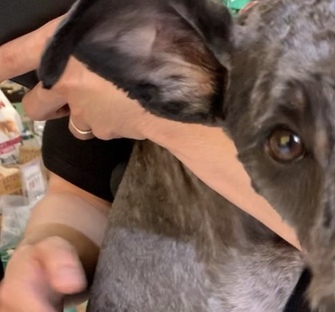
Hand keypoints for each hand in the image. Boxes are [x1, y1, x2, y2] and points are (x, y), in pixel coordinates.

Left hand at [0, 16, 151, 139]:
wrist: (176, 78)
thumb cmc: (146, 34)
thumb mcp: (107, 16)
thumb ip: (86, 28)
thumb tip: (82, 32)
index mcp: (56, 48)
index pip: (11, 58)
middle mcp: (64, 84)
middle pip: (36, 105)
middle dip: (47, 104)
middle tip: (65, 95)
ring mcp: (84, 112)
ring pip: (73, 119)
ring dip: (82, 113)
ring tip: (108, 99)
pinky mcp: (106, 131)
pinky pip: (101, 128)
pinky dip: (110, 122)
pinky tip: (128, 107)